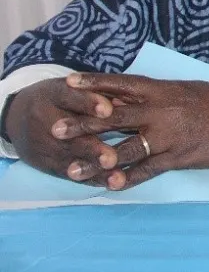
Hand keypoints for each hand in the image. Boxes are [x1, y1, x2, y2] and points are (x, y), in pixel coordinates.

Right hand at [4, 76, 119, 182]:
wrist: (18, 118)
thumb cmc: (58, 99)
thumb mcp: (72, 87)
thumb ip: (97, 92)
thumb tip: (127, 100)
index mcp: (53, 94)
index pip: (70, 98)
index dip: (89, 104)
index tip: (108, 110)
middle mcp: (44, 120)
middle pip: (69, 136)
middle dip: (91, 147)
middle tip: (111, 157)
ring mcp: (43, 145)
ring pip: (70, 158)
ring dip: (93, 168)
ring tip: (116, 176)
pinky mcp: (46, 163)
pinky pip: (69, 172)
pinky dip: (91, 178)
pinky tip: (111, 183)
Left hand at [52, 73, 208, 189]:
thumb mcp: (194, 91)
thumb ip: (166, 96)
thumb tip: (143, 97)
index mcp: (167, 90)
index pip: (123, 84)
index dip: (94, 84)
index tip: (68, 83)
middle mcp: (165, 110)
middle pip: (115, 115)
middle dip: (83, 123)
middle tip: (54, 129)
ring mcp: (173, 134)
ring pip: (126, 148)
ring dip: (98, 160)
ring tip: (72, 170)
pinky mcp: (183, 155)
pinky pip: (150, 168)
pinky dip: (129, 178)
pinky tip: (110, 186)